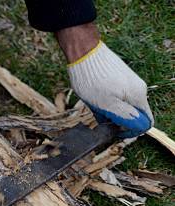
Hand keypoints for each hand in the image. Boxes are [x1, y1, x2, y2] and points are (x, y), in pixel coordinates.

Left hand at [57, 23, 152, 137]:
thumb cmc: (92, 80)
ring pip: (122, 105)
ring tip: (94, 105)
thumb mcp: (107, 104)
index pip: (145, 122)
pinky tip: (94, 98)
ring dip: (109, 110)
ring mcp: (130, 82)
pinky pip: (116, 96)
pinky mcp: (120, 78)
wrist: (84, 52)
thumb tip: (138, 126)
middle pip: (132, 114)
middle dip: (117, 119)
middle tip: (100, 116)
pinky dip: (106, 101)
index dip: (131, 131)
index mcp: (139, 96)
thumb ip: (124, 117)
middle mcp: (139, 88)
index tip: (114, 130)